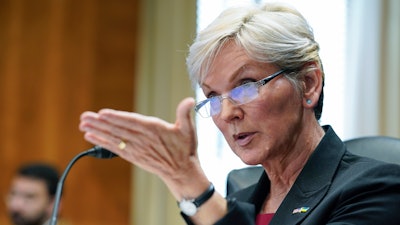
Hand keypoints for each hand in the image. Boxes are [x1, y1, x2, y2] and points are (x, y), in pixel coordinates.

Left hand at [79, 97, 199, 182]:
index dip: (116, 118)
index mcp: (154, 130)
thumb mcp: (188, 129)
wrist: (181, 172)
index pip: (132, 122)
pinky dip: (102, 143)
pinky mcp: (133, 157)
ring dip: (97, 132)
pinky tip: (90, 137)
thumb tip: (190, 100)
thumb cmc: (185, 149)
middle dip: (100, 123)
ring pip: (114, 138)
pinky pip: (115, 149)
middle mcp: (143, 140)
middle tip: (84, 117)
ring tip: (83, 125)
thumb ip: (185, 113)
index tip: (102, 114)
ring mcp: (136, 149)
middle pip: (118, 130)